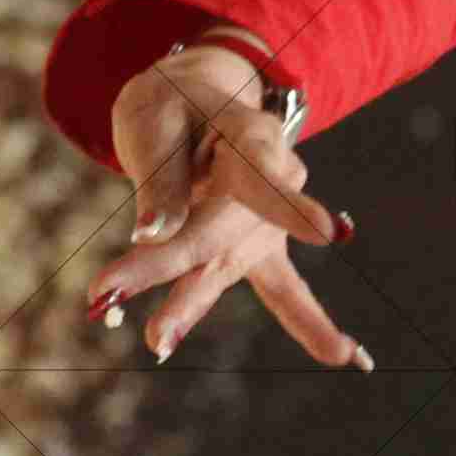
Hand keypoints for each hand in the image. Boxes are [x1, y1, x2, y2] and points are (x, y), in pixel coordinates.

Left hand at [86, 40, 372, 370]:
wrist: (196, 99)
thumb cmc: (173, 105)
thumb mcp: (154, 121)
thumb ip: (160, 177)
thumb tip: (155, 234)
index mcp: (251, 136)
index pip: (256, 178)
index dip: (276, 208)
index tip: (309, 234)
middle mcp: (274, 179)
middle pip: (217, 232)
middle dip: (165, 263)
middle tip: (108, 291)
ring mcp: (269, 221)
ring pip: (225, 266)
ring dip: (187, 306)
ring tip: (157, 341)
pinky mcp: (260, 248)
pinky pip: (286, 291)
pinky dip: (311, 324)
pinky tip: (346, 356)